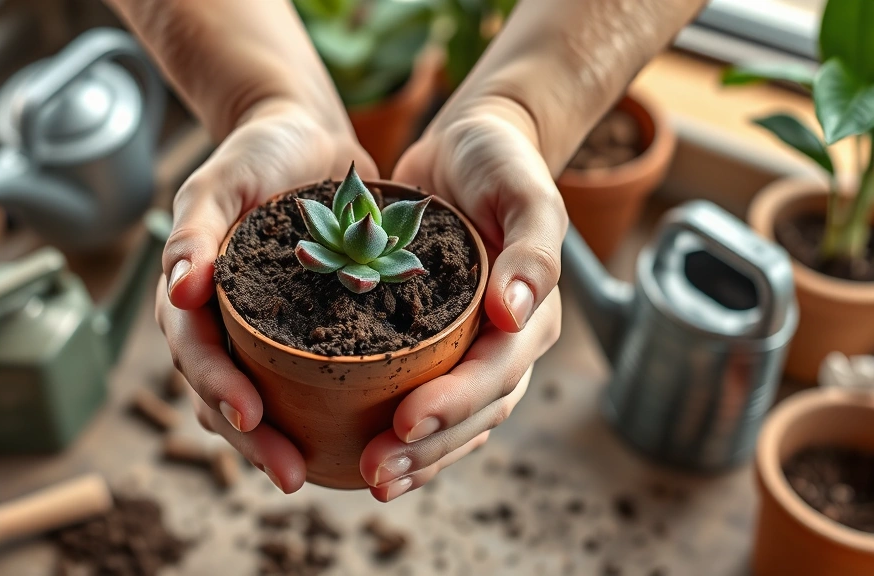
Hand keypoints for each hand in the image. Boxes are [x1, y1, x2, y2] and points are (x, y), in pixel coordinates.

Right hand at [157, 97, 377, 493]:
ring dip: (281, 441)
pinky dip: (319, 412)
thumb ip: (196, 229)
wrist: (305, 136)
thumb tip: (177, 289)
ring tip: (317, 474)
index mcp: (195, 295)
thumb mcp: (223, 180)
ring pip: (261, 399)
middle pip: (223, 395)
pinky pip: (306, 380)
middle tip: (291, 477)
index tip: (252, 418)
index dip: (218, 390)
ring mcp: (263, 332)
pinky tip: (353, 436)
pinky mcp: (306, 330)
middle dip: (253, 441)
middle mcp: (224, 322)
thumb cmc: (258, 152)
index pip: (195, 353)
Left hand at [359, 96, 565, 501]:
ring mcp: (472, 349)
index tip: (404, 421)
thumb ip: (532, 250)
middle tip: (375, 472)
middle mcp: (506, 343)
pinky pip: (425, 399)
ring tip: (371, 481)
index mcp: (532, 315)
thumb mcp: (524, 190)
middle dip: (428, 449)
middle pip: (475, 415)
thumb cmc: (500, 162)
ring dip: (416, 457)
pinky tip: (363, 454)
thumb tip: (514, 316)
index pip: (495, 375)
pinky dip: (404, 433)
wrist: (471, 147)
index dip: (453, 404)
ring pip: (453, 423)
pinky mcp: (438, 344)